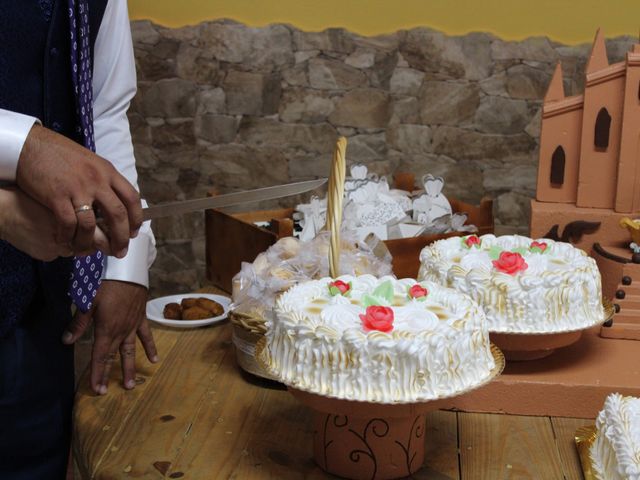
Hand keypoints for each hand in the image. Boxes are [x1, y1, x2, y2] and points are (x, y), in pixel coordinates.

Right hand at [16, 124, 142, 257]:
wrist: (31, 145)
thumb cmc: (60, 153)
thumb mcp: (90, 161)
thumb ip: (103, 179)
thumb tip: (114, 200)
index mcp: (107, 171)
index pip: (132, 198)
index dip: (136, 219)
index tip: (134, 232)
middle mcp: (97, 180)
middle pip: (117, 215)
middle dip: (121, 237)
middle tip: (120, 251)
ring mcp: (77, 188)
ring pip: (92, 224)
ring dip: (91, 242)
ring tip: (89, 251)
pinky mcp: (57, 196)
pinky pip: (68, 224)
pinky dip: (69, 236)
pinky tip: (66, 240)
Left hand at [62, 280, 158, 394]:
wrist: (128, 270)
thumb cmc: (105, 283)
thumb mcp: (87, 300)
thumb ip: (79, 323)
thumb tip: (66, 341)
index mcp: (106, 329)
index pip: (100, 356)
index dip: (97, 373)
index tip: (96, 389)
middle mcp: (120, 331)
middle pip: (113, 356)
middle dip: (109, 374)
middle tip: (107, 392)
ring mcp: (132, 326)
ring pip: (130, 351)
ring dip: (130, 368)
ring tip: (131, 385)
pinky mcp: (141, 318)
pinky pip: (146, 336)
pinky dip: (150, 348)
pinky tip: (154, 360)